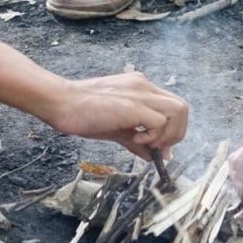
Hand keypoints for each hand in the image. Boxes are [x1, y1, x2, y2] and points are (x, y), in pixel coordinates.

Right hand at [49, 71, 187, 158]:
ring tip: (145, 142)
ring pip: (178, 111)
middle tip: (157, 147)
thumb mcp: (116, 129)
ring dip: (168, 133)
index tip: (158, 146)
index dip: (172, 129)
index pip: (173, 105)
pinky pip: (159, 121)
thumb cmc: (83, 113)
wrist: (61, 102)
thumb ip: (137, 141)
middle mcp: (144, 86)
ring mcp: (140, 93)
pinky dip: (153, 136)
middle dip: (176, 133)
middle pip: (182, 107)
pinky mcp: (132, 105)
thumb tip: (155, 157)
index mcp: (141, 87)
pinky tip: (134, 139)